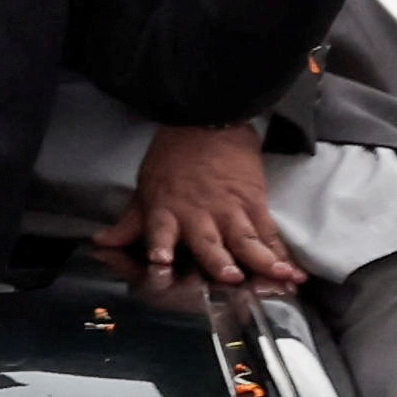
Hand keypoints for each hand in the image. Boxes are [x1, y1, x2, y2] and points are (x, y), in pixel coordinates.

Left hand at [97, 119, 300, 297]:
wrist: (208, 120)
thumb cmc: (173, 157)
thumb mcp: (146, 188)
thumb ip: (130, 223)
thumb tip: (102, 244)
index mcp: (166, 211)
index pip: (159, 233)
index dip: (160, 247)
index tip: (162, 261)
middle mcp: (199, 215)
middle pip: (209, 242)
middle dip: (219, 260)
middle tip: (230, 277)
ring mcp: (231, 211)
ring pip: (246, 241)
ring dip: (261, 260)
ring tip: (276, 277)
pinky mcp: (255, 204)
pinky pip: (269, 234)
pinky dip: (282, 254)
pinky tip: (294, 274)